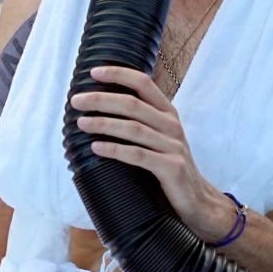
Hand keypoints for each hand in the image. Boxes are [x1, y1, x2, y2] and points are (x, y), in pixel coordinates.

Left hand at [70, 65, 238, 241]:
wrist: (196, 200)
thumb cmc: (168, 167)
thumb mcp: (158, 138)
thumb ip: (139, 121)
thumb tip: (98, 107)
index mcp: (168, 113)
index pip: (143, 83)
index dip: (118, 74)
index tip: (93, 72)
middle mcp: (171, 125)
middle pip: (132, 104)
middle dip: (101, 100)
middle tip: (76, 101)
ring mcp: (173, 146)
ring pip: (133, 128)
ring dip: (103, 123)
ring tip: (81, 123)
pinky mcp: (172, 168)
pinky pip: (138, 155)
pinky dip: (114, 150)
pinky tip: (96, 147)